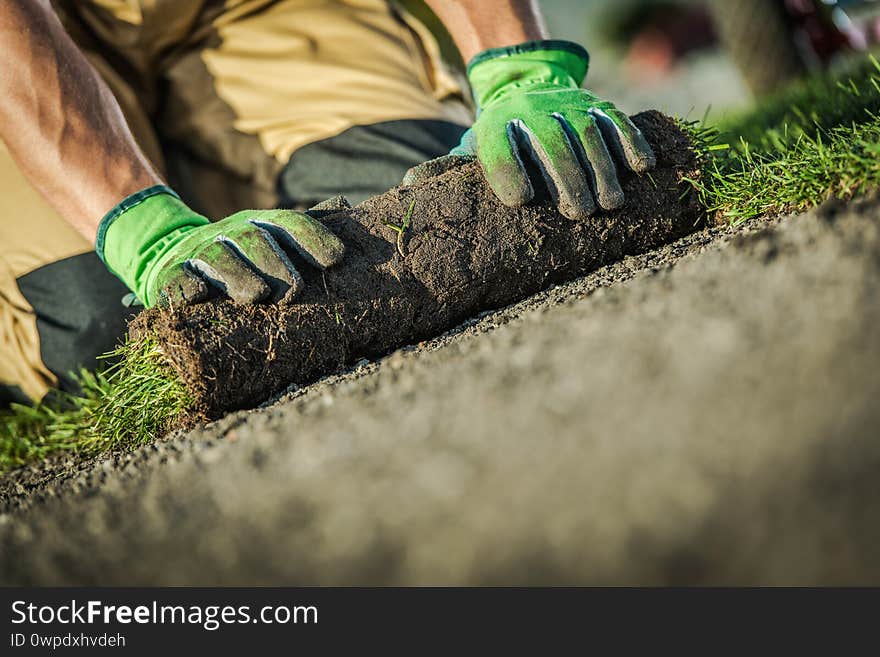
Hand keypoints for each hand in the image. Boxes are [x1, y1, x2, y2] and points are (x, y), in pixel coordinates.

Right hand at [97, 186, 344, 306]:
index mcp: (258, 223)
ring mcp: (198, 252)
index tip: (336, 259)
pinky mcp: (170, 275)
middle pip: (254, 240)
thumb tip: (346, 203)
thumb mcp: (269, 235)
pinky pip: (176, 278)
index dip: (313, 238)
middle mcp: (230, 233)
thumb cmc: (239, 254)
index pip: (288, 223)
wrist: (171, 254)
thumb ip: (305, 226)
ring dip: (238, 275)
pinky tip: (198, 296)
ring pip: (218, 258)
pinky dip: (186, 287)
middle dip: (276, 264)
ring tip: (257, 296)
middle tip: (295, 291)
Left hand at [405, 40, 655, 219]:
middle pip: (552, 142)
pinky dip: (631, 141)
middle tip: (580, 214)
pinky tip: (642, 168)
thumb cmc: (499, 137)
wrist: (527, 87)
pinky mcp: (597, 104)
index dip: (508, 172)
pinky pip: (618, 120)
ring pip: (588, 133)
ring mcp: (568, 106)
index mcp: (496, 127)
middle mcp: (532, 112)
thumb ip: (445, 169)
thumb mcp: (470, 148)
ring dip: (603, 169)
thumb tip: (407, 186)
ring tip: (611, 205)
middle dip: (568, 178)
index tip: (521, 201)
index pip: (499, 148)